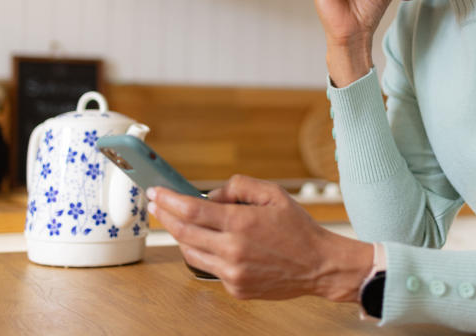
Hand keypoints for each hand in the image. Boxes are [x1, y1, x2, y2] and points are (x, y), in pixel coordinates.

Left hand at [147, 174, 372, 301]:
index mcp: (241, 223)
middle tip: (156, 205)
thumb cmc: (298, 229)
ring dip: (180, 235)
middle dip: (165, 216)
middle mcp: (233, 250)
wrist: (320, 266)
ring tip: (179, 221)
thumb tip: (210, 196)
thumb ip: (238, 186)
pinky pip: (209, 268)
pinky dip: (205, 253)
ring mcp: (232, 273)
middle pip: (183, 232)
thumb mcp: (272, 193)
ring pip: (190, 252)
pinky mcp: (235, 288)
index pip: (191, 210)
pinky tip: (212, 242)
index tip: (156, 192)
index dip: (168, 200)